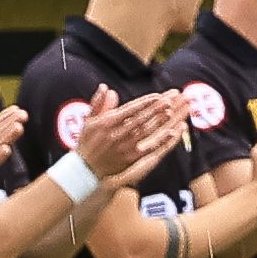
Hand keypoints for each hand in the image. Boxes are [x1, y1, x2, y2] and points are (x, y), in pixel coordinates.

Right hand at [73, 89, 187, 182]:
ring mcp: (124, 147)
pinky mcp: (130, 158)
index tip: (157, 96)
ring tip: (171, 111)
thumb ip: (98, 103)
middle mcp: (116, 134)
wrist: (85, 169)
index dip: (145, 102)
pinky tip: (170, 132)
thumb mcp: (89, 120)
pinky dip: (160, 139)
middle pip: (141, 119)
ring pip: (146, 131)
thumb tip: (106, 88)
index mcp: (107, 123)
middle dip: (156, 109)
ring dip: (159, 120)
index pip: (129, 110)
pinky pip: (148, 147)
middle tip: (169, 100)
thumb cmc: (87, 142)